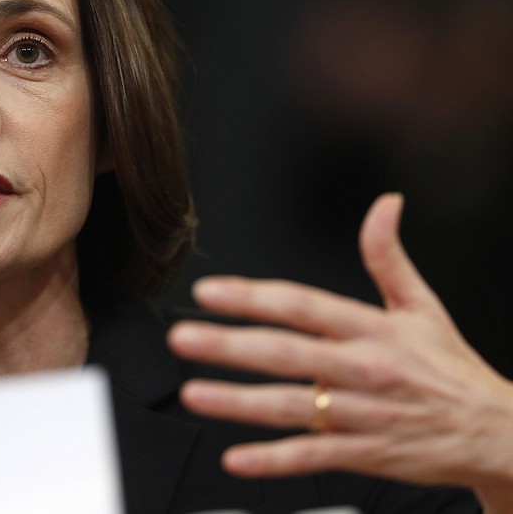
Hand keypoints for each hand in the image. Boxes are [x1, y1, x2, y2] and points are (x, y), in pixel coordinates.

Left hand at [168, 193, 512, 510]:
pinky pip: (313, 456)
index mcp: (372, 328)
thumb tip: (384, 205)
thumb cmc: (450, 369)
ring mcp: (362, 413)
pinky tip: (236, 458)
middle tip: (184, 338)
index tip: (210, 292)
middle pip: (286, 353)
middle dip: (229, 345)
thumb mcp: (424, 305)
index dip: (254, 296)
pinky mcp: (365, 453)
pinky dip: (274, 460)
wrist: (497, 432)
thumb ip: (390, 256)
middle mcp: (362, 368)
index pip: (302, 305)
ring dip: (239, 401)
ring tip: (195, 393)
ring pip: (292, 406)